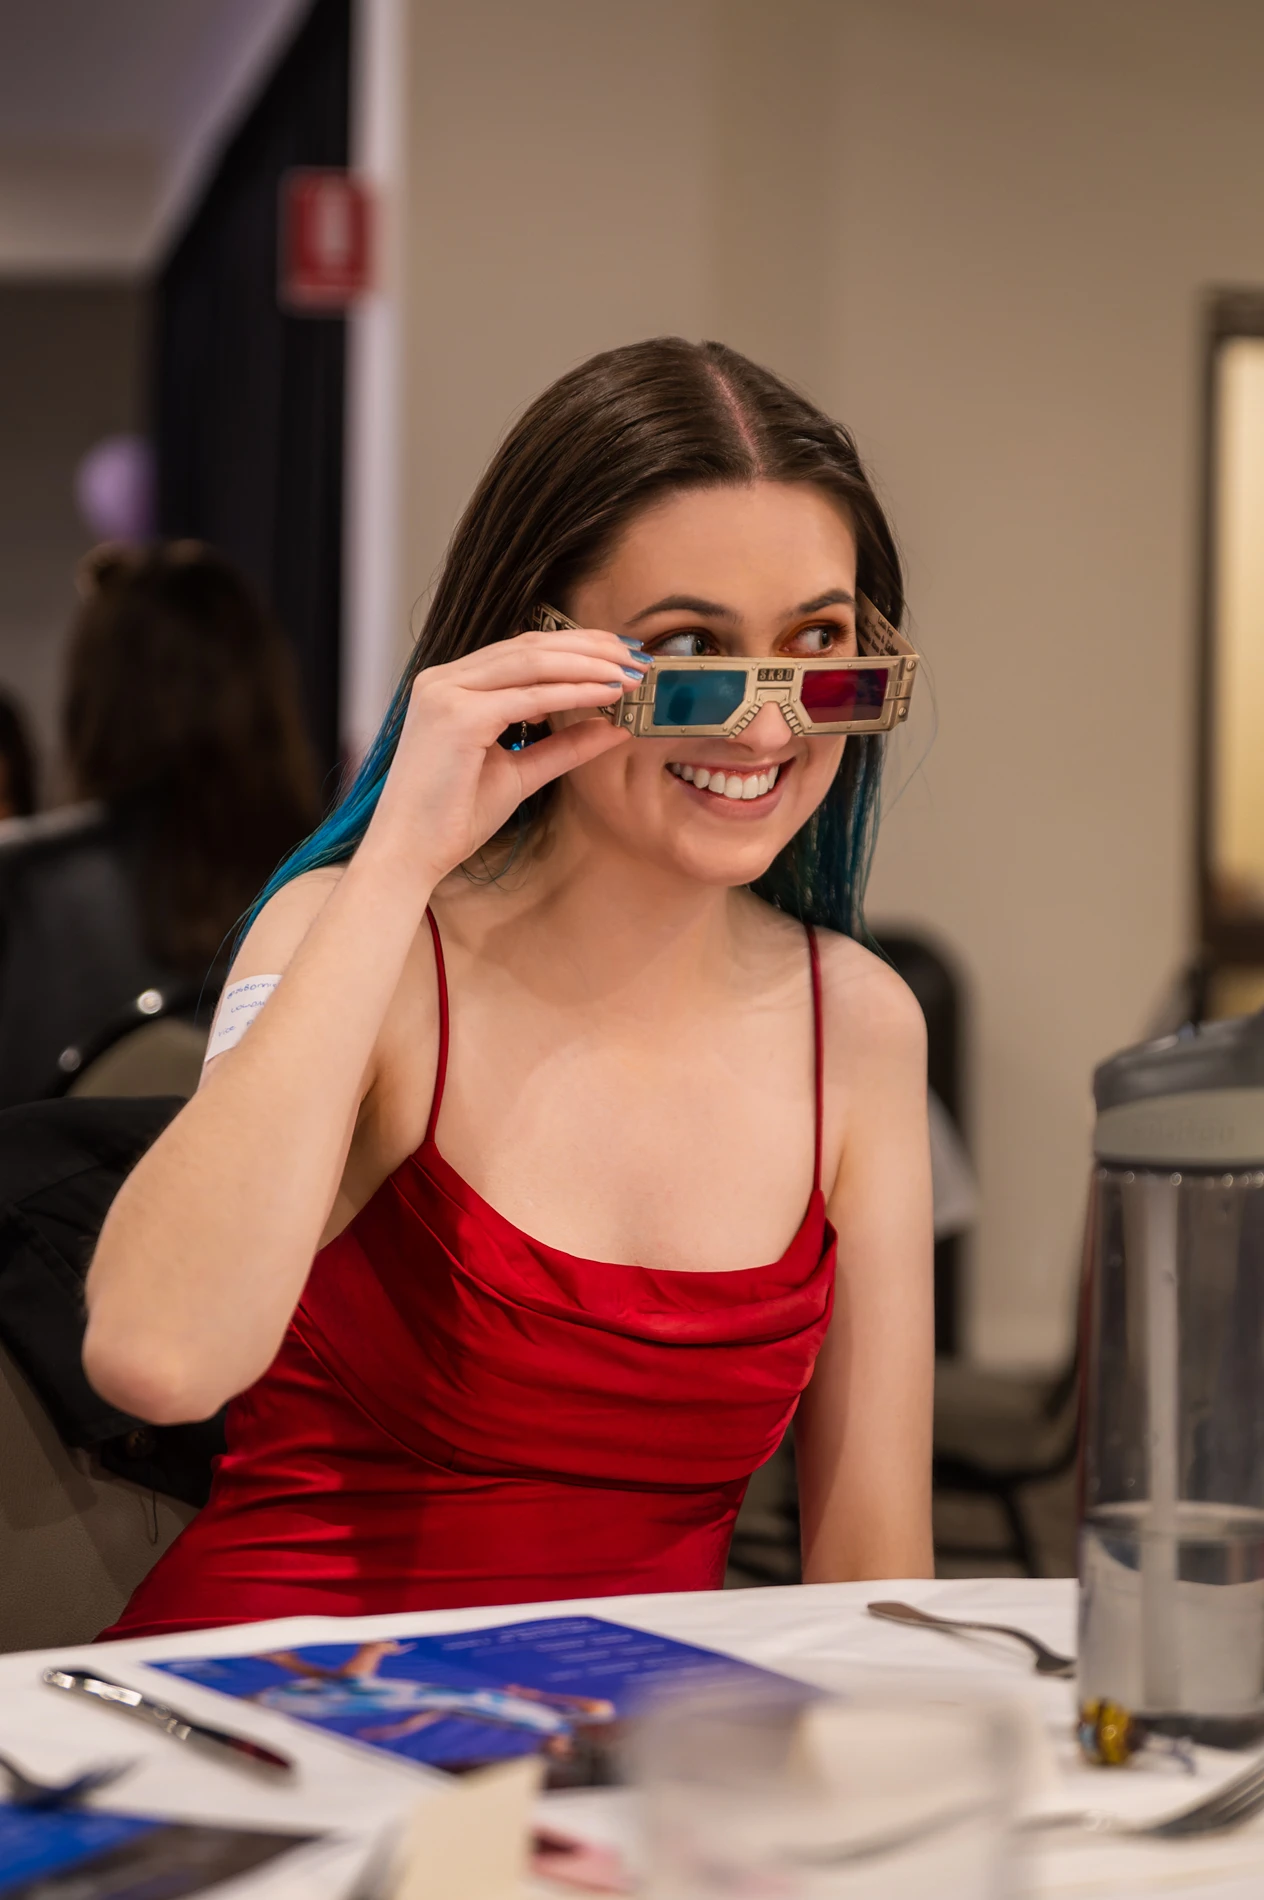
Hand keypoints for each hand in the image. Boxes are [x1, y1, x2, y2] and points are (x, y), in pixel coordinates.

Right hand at [363, 627, 638, 883]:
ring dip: (589, 665)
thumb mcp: (520, 772)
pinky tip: (607, 695)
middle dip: (591, 649)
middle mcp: (444, 679)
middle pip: (531, 647)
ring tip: (630, 673)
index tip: (619, 655)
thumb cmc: (454, 816)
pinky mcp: (458, 716)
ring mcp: (447, 693)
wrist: (412, 852)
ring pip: (532, 663)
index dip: (576, 648)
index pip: (523, 651)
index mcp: (452, 685)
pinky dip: (573, 692)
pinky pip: (529, 696)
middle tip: (636, 658)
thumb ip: (562, 745)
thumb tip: (612, 726)